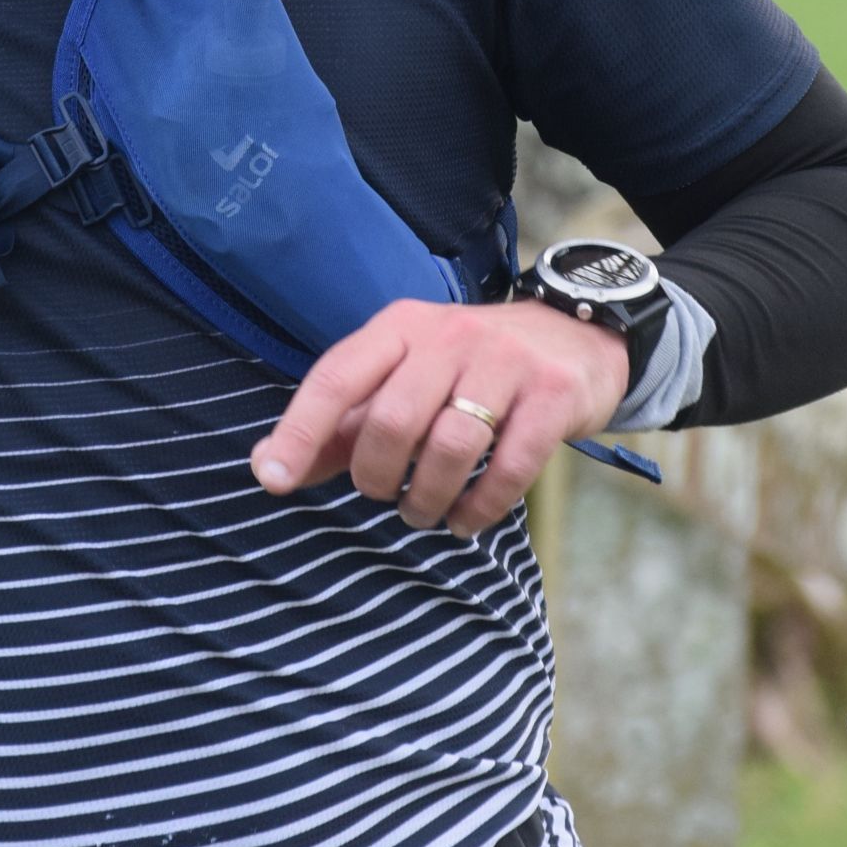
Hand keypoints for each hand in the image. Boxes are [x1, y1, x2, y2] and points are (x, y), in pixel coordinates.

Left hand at [249, 299, 630, 538]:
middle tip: (385, 496)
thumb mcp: (404, 377)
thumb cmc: (470, 367)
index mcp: (401, 328)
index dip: (300, 430)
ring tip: (422, 512)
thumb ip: (342, 423)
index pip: (336, 376)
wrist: (576, 333)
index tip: (272, 479)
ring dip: (427, 498)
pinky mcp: (553, 394)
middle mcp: (449, 336)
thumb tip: (271, 466)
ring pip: (450, 446)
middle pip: (392, 420)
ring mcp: (506, 362)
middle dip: (377, 476)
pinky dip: (481, 507)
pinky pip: (510, 466)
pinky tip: (467, 519)